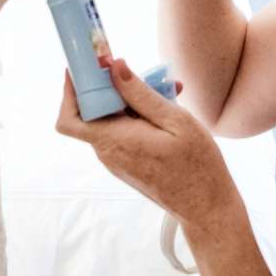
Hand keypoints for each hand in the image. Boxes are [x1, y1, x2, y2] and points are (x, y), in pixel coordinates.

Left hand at [56, 58, 244, 234]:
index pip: (70, 118)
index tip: (83, 67)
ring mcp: (117, 160)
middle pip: (92, 112)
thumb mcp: (176, 121)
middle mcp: (109, 153)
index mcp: (115, 141)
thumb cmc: (197, 166)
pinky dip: (138, 117)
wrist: (206, 207)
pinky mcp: (127, 164)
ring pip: (111, 120)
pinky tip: (167, 110)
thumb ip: (141, 94)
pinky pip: (123, 132)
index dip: (69, 91)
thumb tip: (114, 67)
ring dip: (131, 101)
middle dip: (111, 87)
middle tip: (137, 71)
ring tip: (167, 91)